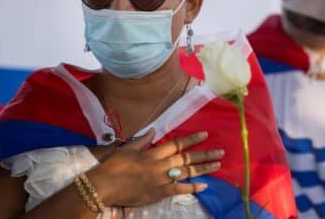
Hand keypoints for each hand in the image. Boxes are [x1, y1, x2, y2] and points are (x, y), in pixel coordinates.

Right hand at [87, 129, 223, 206]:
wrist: (104, 186)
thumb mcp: (127, 149)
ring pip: (187, 172)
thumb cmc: (113, 166)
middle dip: (205, 154)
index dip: (193, 139)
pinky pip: (179, 190)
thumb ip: (142, 140)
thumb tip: (153, 131)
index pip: (178, 144)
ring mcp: (161, 179)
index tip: (205, 134)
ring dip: (204, 168)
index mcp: (154, 152)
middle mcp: (161, 164)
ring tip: (218, 165)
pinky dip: (192, 187)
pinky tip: (204, 185)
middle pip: (187, 157)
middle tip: (220, 151)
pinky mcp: (159, 193)